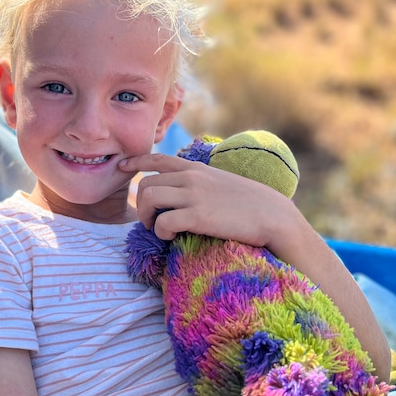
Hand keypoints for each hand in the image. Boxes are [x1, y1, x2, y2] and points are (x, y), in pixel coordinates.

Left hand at [119, 153, 295, 245]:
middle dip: (141, 203)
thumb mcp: (221, 182)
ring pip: (148, 198)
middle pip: (145, 183)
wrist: (273, 216)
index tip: (122, 167)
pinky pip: (162, 222)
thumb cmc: (250, 204)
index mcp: (196, 168)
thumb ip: (200, 182)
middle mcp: (191, 177)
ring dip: (146, 217)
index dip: (136, 161)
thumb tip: (183, 191)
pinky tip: (171, 237)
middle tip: (150, 220)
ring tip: (157, 229)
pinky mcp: (198, 216)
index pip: (158, 158)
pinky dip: (160, 232)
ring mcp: (194, 195)